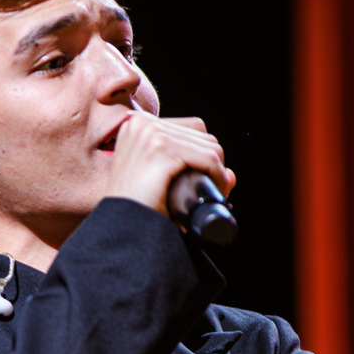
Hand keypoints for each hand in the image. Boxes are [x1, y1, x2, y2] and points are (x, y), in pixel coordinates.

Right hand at [105, 113, 236, 222]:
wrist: (123, 230)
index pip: (192, 128)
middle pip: (203, 135)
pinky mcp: (161, 149)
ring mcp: (151, 134)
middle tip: (211, 191)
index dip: (204, 154)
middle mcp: (143, 123)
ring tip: (212, 194)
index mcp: (139, 125)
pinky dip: (218, 176)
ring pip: (209, 146)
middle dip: (213, 164)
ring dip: (218, 172)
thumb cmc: (140, 211)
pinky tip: (215, 191)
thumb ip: (194, 173)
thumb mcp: (164, 184)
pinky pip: (208, 158)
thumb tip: (230, 174)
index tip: (204, 180)